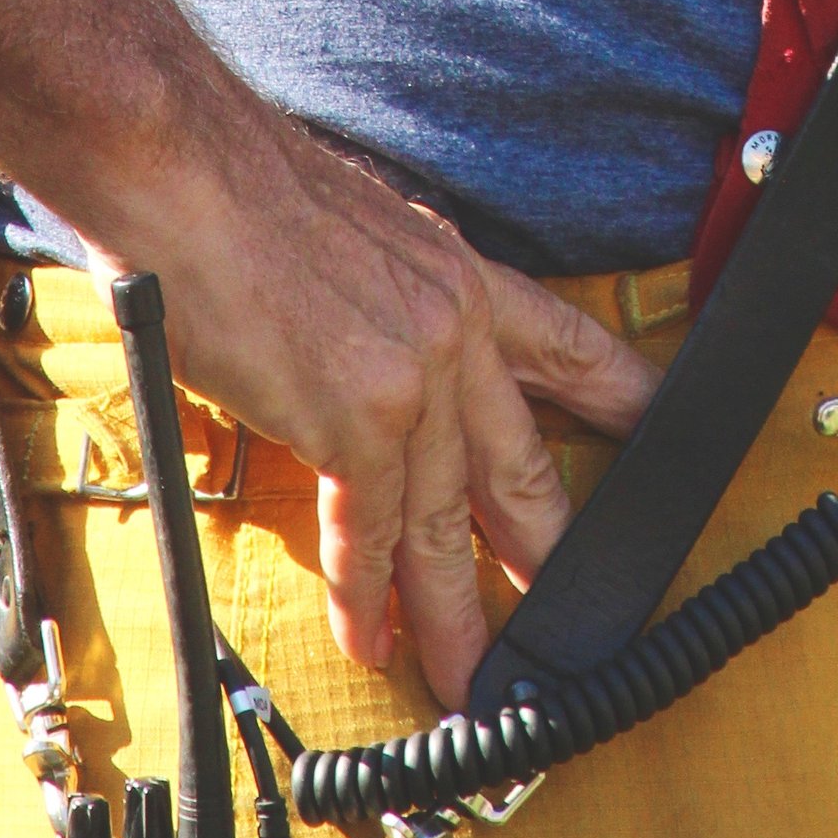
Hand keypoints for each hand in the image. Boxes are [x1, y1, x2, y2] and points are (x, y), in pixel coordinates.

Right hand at [94, 115, 661, 709]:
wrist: (180, 164)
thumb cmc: (239, 192)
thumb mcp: (356, 235)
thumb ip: (386, 307)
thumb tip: (367, 360)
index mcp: (459, 274)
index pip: (567, 343)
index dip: (621, 396)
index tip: (657, 433)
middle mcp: (456, 324)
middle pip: (518, 461)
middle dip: (542, 549)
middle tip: (568, 613)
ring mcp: (414, 374)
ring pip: (447, 520)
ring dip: (452, 610)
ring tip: (468, 673)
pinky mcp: (355, 418)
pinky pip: (370, 532)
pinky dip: (365, 596)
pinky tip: (371, 638)